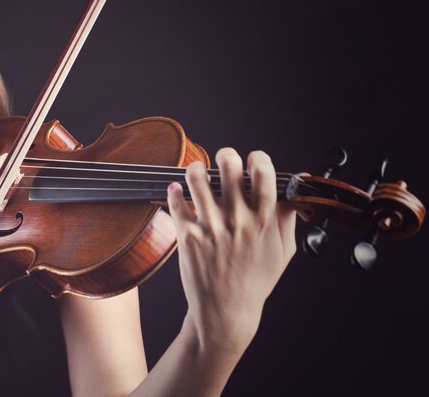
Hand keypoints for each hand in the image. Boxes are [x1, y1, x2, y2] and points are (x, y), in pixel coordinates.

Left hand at [167, 148, 296, 350]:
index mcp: (263, 221)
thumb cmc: (255, 281)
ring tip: (197, 172)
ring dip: (197, 168)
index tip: (253, 159)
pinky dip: (174, 191)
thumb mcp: (283, 252)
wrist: (226, 311)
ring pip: (198, 178)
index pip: (263, 173)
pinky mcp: (188, 236)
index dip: (258, 158)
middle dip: (227, 156)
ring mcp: (211, 227)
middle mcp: (237, 220)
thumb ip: (287, 219)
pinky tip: (178, 190)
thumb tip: (292, 192)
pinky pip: (176, 201)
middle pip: (230, 167)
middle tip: (224, 160)